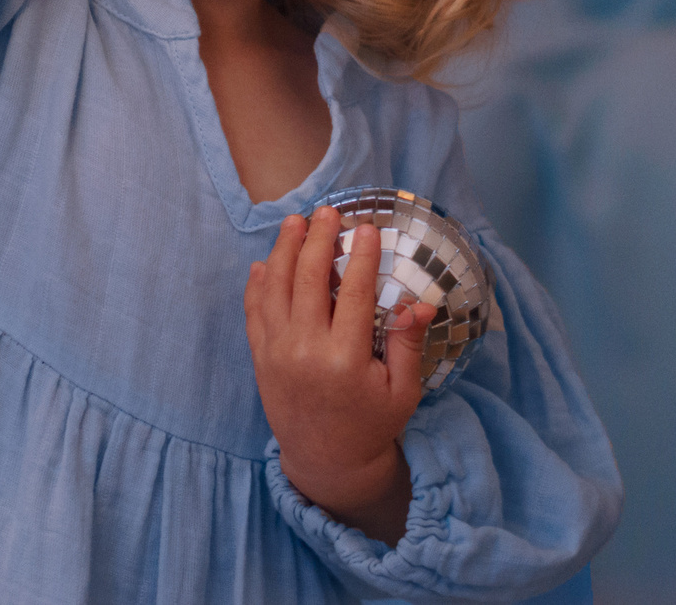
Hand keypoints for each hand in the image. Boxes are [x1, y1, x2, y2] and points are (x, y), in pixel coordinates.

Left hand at [245, 206, 431, 544]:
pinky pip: (254, 314)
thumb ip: (408, 343)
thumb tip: (421, 303)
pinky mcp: (261, 361)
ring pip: (275, 289)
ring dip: (284, 251)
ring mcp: (277, 355)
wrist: (326, 462)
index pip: (351, 293)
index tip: (365, 227)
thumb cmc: (372, 423)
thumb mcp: (402, 389)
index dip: (359, 256)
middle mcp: (305, 352)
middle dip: (316, 240)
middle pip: (307, 280)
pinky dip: (257, 285)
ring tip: (294, 223)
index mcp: (344, 359)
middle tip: (327, 213)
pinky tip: (265, 262)